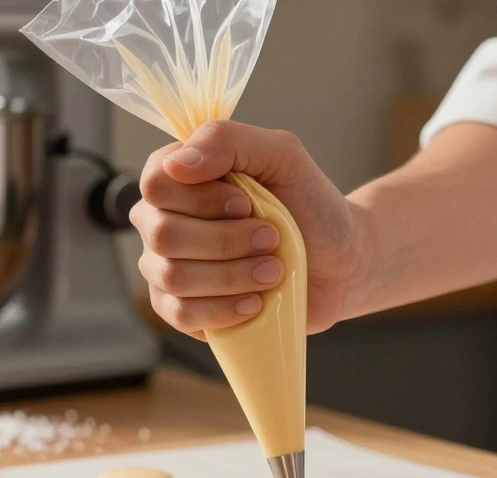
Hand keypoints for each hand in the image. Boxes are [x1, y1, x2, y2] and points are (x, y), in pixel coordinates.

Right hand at [130, 121, 369, 336]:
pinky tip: (254, 303)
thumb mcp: (282, 155)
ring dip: (233, 276)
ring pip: (173, 278)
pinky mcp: (184, 311)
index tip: (246, 204)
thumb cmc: (310, 205)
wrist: (341, 262)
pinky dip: (223, 310)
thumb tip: (177, 164)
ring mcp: (167, 269)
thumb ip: (228, 141)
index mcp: (179, 177)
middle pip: (163, 235)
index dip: (202, 198)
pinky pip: (181, 316)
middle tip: (271, 239)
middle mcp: (162, 220)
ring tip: (273, 271)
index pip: (155, 183)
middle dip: (226, 241)